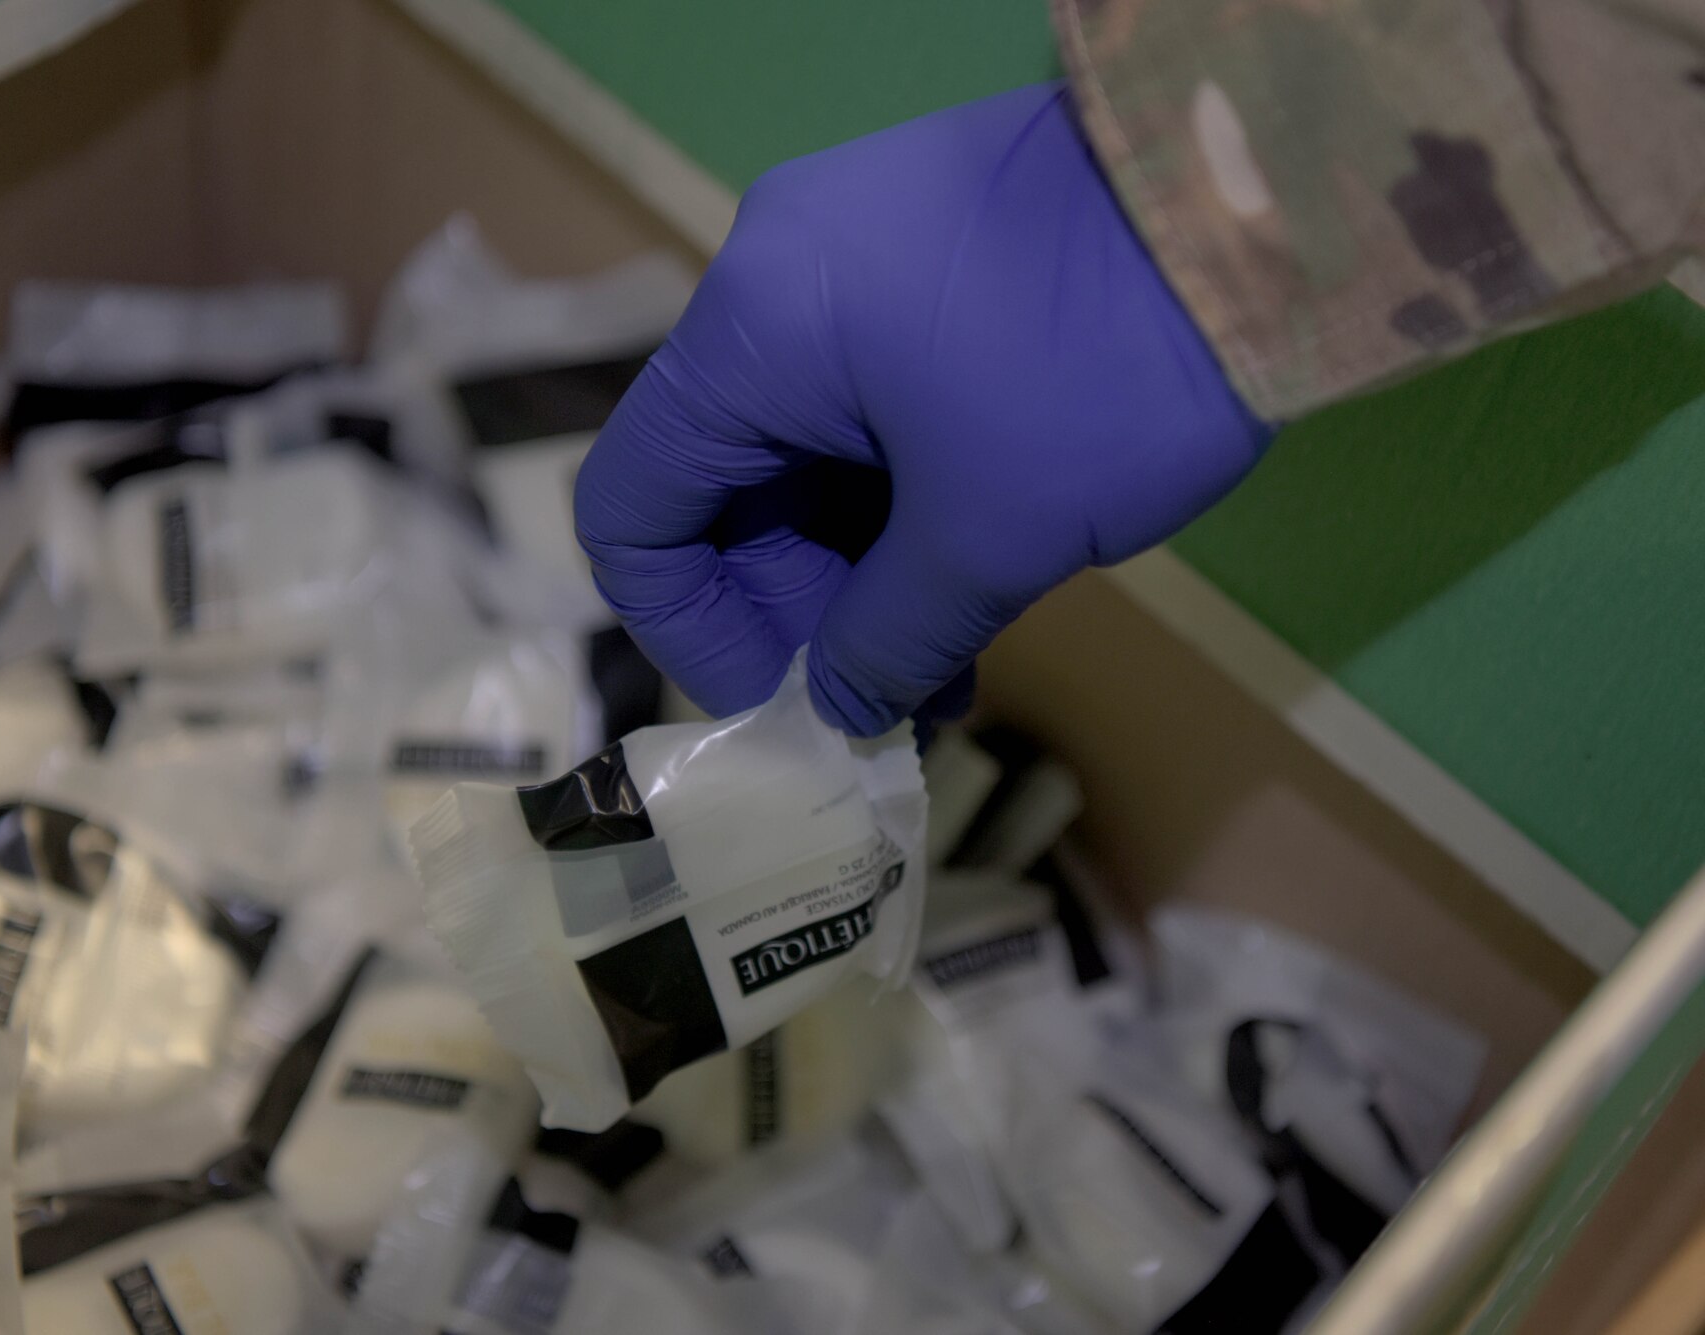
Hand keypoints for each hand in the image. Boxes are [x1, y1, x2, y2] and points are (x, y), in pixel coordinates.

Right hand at [575, 84, 1271, 735]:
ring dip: (858, 568)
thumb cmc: (1107, 372)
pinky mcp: (926, 257)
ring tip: (948, 664)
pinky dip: (900, 497)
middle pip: (723, 484)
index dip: (688, 628)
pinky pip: (867, 399)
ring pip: (804, 450)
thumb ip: (887, 642)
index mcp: (752, 334)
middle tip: (886, 694)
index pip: (633, 507)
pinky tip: (971, 582)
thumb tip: (837, 707)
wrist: (1276, 196)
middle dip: (794, 607)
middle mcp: (774, 280)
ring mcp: (851, 256)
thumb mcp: (990, 538)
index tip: (781, 699)